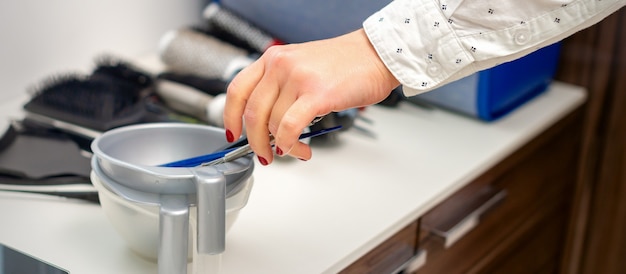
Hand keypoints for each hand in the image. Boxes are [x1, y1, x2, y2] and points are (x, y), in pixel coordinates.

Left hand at [223, 29, 399, 164]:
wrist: (377, 54)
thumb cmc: (345, 64)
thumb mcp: (302, 66)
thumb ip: (281, 88)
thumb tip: (267, 124)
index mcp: (273, 58)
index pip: (237, 90)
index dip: (230, 117)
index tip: (233, 134)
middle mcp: (280, 65)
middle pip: (252, 113)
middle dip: (256, 142)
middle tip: (265, 154)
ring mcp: (298, 78)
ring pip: (272, 124)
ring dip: (282, 146)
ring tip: (297, 150)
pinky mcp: (317, 94)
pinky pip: (290, 127)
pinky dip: (290, 143)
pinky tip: (299, 148)